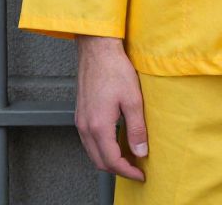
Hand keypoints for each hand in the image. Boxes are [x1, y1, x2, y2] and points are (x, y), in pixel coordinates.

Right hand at [74, 35, 147, 182]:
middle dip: (118, 169)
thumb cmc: (114, 68)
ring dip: (108, 159)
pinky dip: (101, 147)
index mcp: (98, 126)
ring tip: (127, 156)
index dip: (127, 171)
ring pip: (92, 151)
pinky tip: (114, 141)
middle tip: (135, 168)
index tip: (140, 174)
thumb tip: (141, 151)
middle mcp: (85, 127)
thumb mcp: (132, 99)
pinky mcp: (80, 113)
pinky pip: (89, 140)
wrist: (97, 49)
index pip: (112, 160)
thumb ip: (137, 128)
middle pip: (99, 160)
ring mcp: (80, 120)